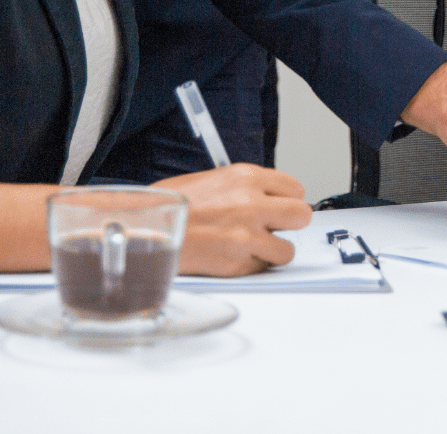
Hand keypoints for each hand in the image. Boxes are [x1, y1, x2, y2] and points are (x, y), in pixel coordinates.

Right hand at [154, 164, 311, 276]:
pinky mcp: (237, 263)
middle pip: (301, 215)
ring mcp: (246, 235)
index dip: (289, 200)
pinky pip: (262, 268)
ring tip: (254, 247)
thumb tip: (267, 197)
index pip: (294, 188)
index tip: (282, 206)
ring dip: (273, 251)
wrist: (144, 229)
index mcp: (245, 177)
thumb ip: (245, 187)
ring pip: (287, 249)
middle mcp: (251, 203)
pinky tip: (235, 257)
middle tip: (276, 227)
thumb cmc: (171, 205)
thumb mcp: (213, 179)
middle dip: (291, 223)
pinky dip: (252, 267)